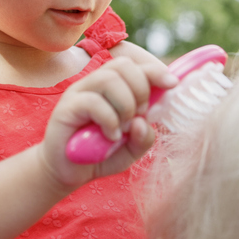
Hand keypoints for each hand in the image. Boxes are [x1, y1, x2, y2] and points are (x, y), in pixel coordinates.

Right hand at [41, 55, 178, 187]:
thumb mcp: (131, 150)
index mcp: (113, 88)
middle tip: (140, 115)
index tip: (172, 84)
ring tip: (125, 127)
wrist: (68, 172)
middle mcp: (95, 84)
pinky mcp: (66, 108)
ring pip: (108, 79)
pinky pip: (92, 101)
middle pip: (123, 66)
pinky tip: (111, 137)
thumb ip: (144, 138)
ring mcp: (79, 93)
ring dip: (126, 104)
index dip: (155, 71)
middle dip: (141, 89)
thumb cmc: (100, 155)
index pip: (135, 66)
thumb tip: (143, 123)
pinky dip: (109, 120)